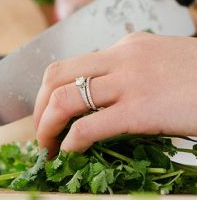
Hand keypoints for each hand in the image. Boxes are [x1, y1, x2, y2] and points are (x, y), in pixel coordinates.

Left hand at [33, 32, 196, 156]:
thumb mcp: (161, 61)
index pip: (70, 64)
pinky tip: (70, 153)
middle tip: (39, 131)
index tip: (47, 113)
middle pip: (55, 76)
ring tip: (46, 147)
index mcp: (126, 46)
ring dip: (46, 126)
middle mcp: (121, 57)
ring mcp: (131, 82)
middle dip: (38, 107)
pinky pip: (90, 126)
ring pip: (65, 99)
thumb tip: (102, 95)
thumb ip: (129, 71)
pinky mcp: (142, 109)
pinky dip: (72, 142)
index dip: (49, 91)